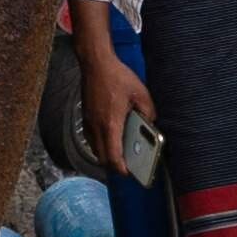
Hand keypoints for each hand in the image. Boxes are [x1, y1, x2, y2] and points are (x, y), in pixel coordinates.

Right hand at [71, 22, 158, 176]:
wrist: (95, 63)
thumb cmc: (118, 77)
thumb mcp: (141, 94)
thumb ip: (148, 113)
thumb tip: (151, 125)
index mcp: (111, 124)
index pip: (112, 156)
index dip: (121, 169)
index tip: (130, 173)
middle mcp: (96, 126)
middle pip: (101, 158)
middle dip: (114, 166)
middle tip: (128, 165)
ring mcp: (88, 122)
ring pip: (95, 149)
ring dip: (106, 155)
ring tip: (121, 152)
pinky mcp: (85, 117)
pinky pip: (91, 139)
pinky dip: (101, 144)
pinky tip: (112, 137)